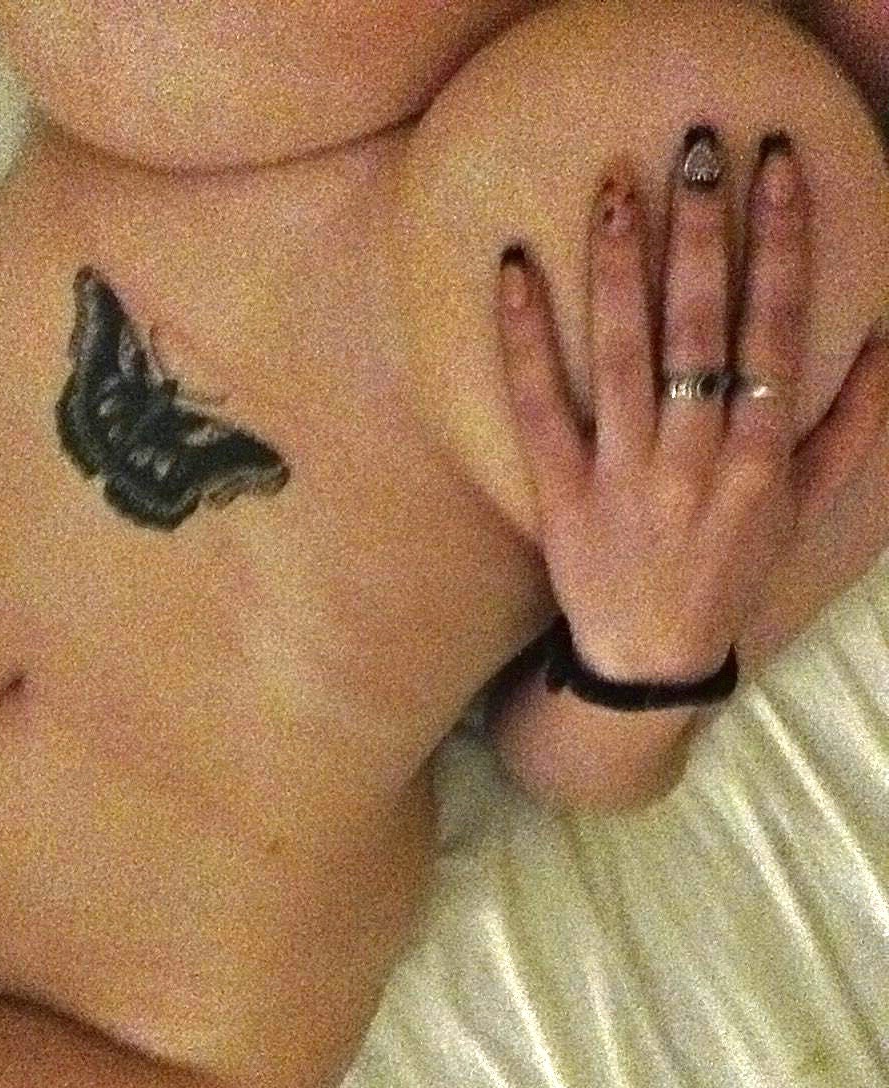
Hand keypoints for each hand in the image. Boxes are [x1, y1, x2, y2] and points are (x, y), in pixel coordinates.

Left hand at [497, 127, 888, 683]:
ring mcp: (624, 475)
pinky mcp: (560, 493)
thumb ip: (851, 428)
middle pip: (698, 328)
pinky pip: (538, 406)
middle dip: (702, 233)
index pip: (774, 330)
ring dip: (620, 265)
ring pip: (622, 355)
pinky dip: (525, 339)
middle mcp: (694, 459)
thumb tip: (887, 339)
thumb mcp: (804, 510)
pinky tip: (515, 271)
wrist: (650, 658)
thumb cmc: (731, 572)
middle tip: (697, 150)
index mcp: (760, 458)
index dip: (778, 243)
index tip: (774, 168)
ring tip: (618, 187)